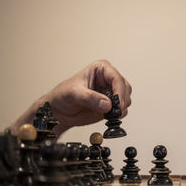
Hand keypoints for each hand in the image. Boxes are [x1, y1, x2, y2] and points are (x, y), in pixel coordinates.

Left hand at [10, 60, 131, 135]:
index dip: (119, 91)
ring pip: (126, 98)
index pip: (116, 77)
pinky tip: (109, 116)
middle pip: (125, 87)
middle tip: (115, 110)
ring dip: (121, 107)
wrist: (59, 112)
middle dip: (122, 100)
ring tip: (109, 113)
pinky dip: (119, 114)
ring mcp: (110, 92)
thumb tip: (106, 104)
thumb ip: (90, 98)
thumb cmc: (63, 96)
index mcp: (100, 69)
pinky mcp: (111, 105)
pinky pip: (122, 109)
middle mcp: (108, 79)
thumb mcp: (73, 93)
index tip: (118, 103)